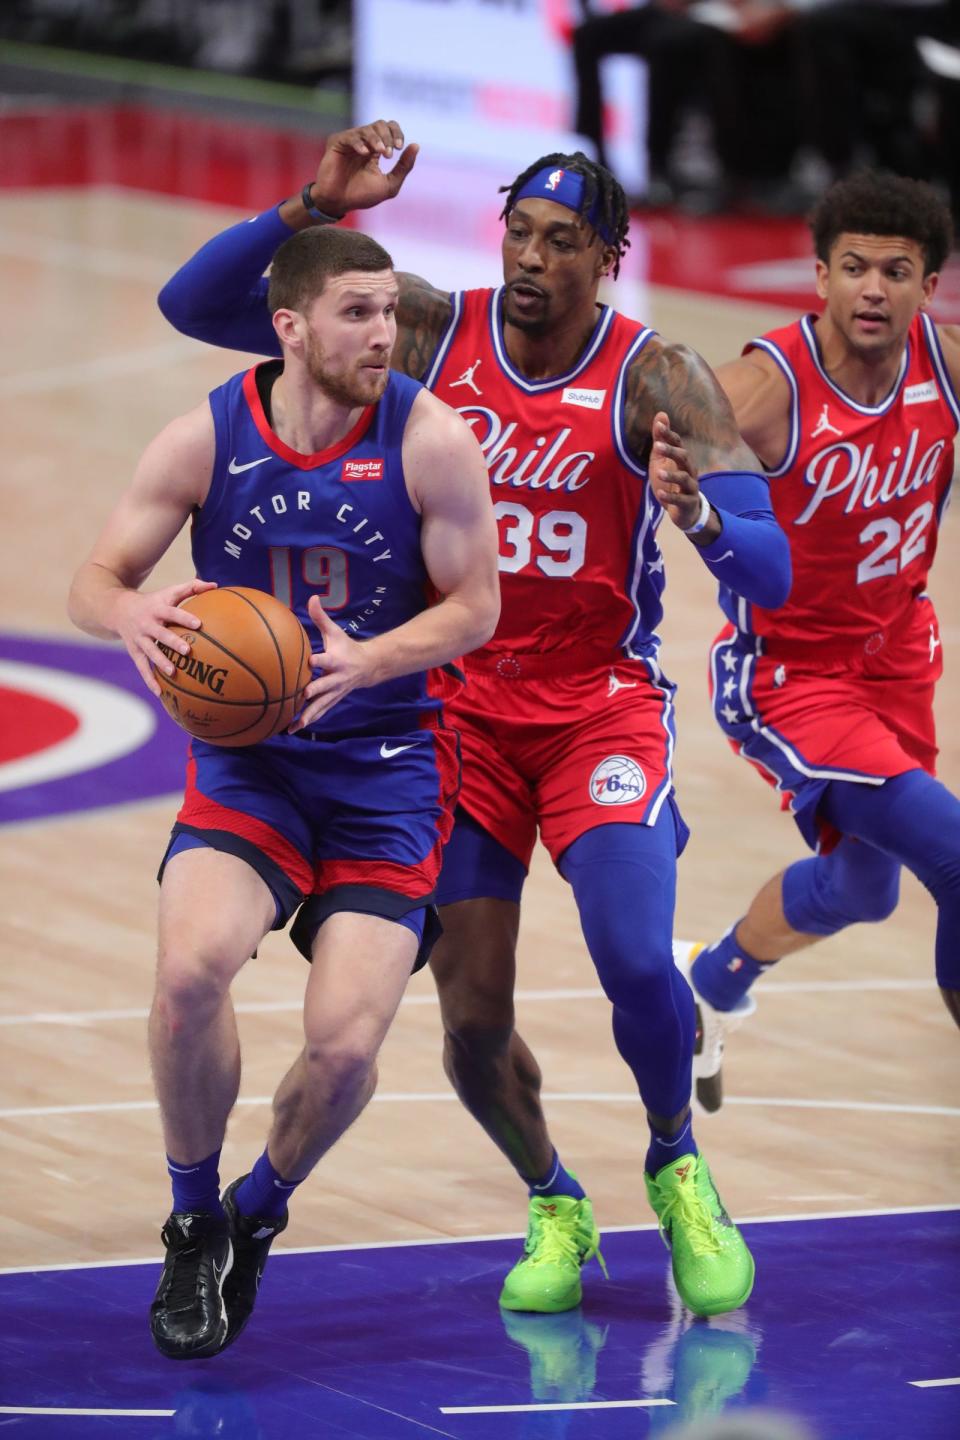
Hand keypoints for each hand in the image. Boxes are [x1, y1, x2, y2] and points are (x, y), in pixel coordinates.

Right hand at [112, 579, 216, 696]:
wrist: (117, 609)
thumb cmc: (153, 602)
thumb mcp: (168, 592)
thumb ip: (191, 588)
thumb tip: (215, 585)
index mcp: (157, 609)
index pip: (172, 612)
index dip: (184, 617)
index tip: (198, 624)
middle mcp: (147, 624)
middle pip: (160, 634)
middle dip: (172, 642)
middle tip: (187, 651)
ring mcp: (139, 639)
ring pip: (149, 652)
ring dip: (160, 662)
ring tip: (173, 673)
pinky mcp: (134, 652)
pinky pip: (142, 667)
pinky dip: (150, 680)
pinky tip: (160, 693)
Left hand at [289, 595, 378, 730]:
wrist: (368, 667)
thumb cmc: (346, 647)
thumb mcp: (335, 632)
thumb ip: (321, 617)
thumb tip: (312, 597)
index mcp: (336, 660)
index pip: (326, 660)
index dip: (318, 660)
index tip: (309, 662)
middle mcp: (337, 678)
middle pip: (325, 686)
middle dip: (315, 691)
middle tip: (302, 695)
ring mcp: (335, 692)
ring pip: (321, 705)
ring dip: (308, 715)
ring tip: (294, 725)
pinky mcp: (333, 700)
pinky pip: (320, 712)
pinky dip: (307, 720)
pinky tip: (293, 729)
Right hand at [309, 119, 417, 217]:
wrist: (339, 204)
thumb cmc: (362, 196)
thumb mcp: (389, 184)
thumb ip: (403, 167)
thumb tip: (416, 145)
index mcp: (376, 150)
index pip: (390, 129)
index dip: (397, 134)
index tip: (399, 148)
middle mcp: (364, 142)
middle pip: (380, 124)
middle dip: (388, 137)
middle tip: (388, 154)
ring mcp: (350, 141)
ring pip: (367, 129)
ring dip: (377, 139)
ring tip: (380, 152)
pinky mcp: (337, 143)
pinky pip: (351, 137)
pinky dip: (360, 144)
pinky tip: (365, 154)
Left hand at [648, 412, 708, 532]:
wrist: (684, 511)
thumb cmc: (671, 482)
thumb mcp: (661, 460)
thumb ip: (661, 439)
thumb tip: (661, 414)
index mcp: (682, 459)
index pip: (677, 443)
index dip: (668, 435)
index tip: (658, 426)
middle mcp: (689, 470)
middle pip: (684, 457)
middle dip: (671, 451)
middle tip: (657, 446)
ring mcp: (690, 487)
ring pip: (684, 478)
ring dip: (671, 475)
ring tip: (658, 473)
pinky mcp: (688, 503)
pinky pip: (681, 500)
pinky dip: (671, 497)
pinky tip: (660, 494)